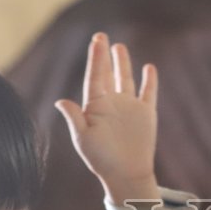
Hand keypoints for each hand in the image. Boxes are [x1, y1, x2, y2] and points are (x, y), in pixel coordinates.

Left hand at [55, 33, 161, 204]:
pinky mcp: (146, 114)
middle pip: (107, 74)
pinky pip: (148, 93)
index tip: (96, 41)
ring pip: (125, 79)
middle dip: (104, 56)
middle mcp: (111, 103)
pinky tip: (149, 68)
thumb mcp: (84, 139)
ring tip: (119, 47)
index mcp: (95, 106)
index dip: (95, 59)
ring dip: (123, 63)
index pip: (94, 77)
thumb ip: (75, 119)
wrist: (126, 174)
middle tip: (101, 36)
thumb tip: (61, 101)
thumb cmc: (102, 159)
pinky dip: (149, 81)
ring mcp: (129, 107)